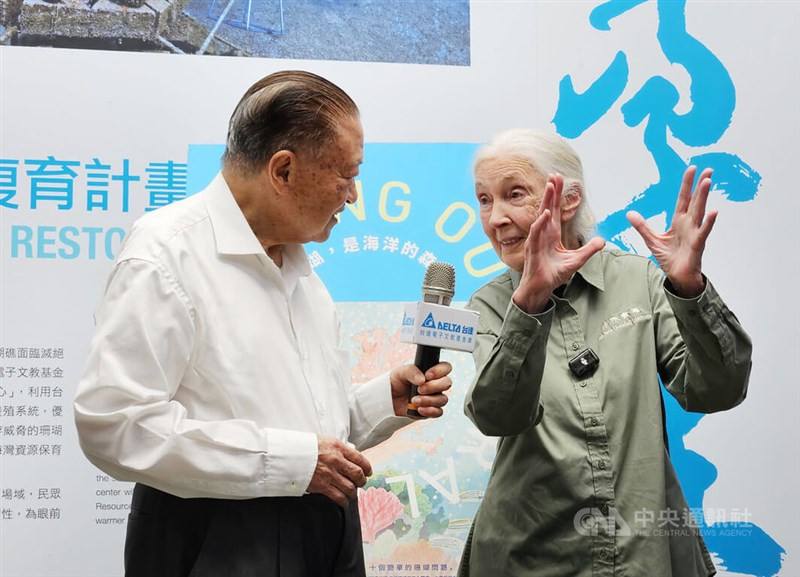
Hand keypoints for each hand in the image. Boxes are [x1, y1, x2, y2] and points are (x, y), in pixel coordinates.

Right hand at [307, 437, 371, 506]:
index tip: (368, 472)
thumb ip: (339, 448)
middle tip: (361, 483)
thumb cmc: (306, 446)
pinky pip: (338, 497)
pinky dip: (344, 501)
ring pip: (350, 488)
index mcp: (338, 447)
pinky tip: (344, 501)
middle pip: (358, 474)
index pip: (360, 459)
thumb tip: (352, 453)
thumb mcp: (325, 441)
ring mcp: (329, 474)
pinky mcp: (321, 486)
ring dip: (354, 492)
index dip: (367, 468)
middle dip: (362, 481)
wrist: (289, 454)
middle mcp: (336, 460)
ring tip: (352, 492)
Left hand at [390, 362, 452, 417]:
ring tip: (414, 400)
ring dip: (429, 400)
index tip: (427, 375)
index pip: (446, 367)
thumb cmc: (397, 382)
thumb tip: (422, 380)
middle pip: (447, 383)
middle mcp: (436, 384)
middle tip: (419, 389)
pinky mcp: (431, 410)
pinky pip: (438, 412)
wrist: (389, 399)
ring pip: (443, 399)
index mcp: (432, 371)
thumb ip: (411, 371)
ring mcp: (435, 398)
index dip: (440, 371)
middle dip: (434, 386)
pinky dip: (430, 411)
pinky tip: (419, 409)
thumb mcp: (401, 372)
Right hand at [513, 174, 604, 312]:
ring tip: (551, 186)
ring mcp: (537, 239)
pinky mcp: (532, 248)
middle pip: (548, 207)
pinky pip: (536, 232)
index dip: (558, 196)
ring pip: (542, 216)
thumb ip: (589, 250)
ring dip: (546, 201)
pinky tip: (546, 213)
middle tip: (554, 175)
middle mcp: (544, 233)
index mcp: (552, 234)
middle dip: (552, 191)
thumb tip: (602, 240)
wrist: (541, 288)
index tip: (559, 180)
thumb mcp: (577, 261)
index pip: (556, 210)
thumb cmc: (554, 274)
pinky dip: (541, 223)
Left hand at [627, 166, 714, 296]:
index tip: (692, 169)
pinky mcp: (697, 244)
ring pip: (700, 211)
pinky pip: (703, 231)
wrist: (677, 275)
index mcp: (679, 221)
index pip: (683, 199)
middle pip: (694, 201)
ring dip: (703, 197)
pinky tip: (713, 212)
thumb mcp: (652, 240)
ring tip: (708, 182)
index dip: (687, 184)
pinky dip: (708, 222)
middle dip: (700, 185)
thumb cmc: (669, 258)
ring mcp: (694, 233)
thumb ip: (642, 226)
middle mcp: (689, 224)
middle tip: (708, 170)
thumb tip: (630, 213)